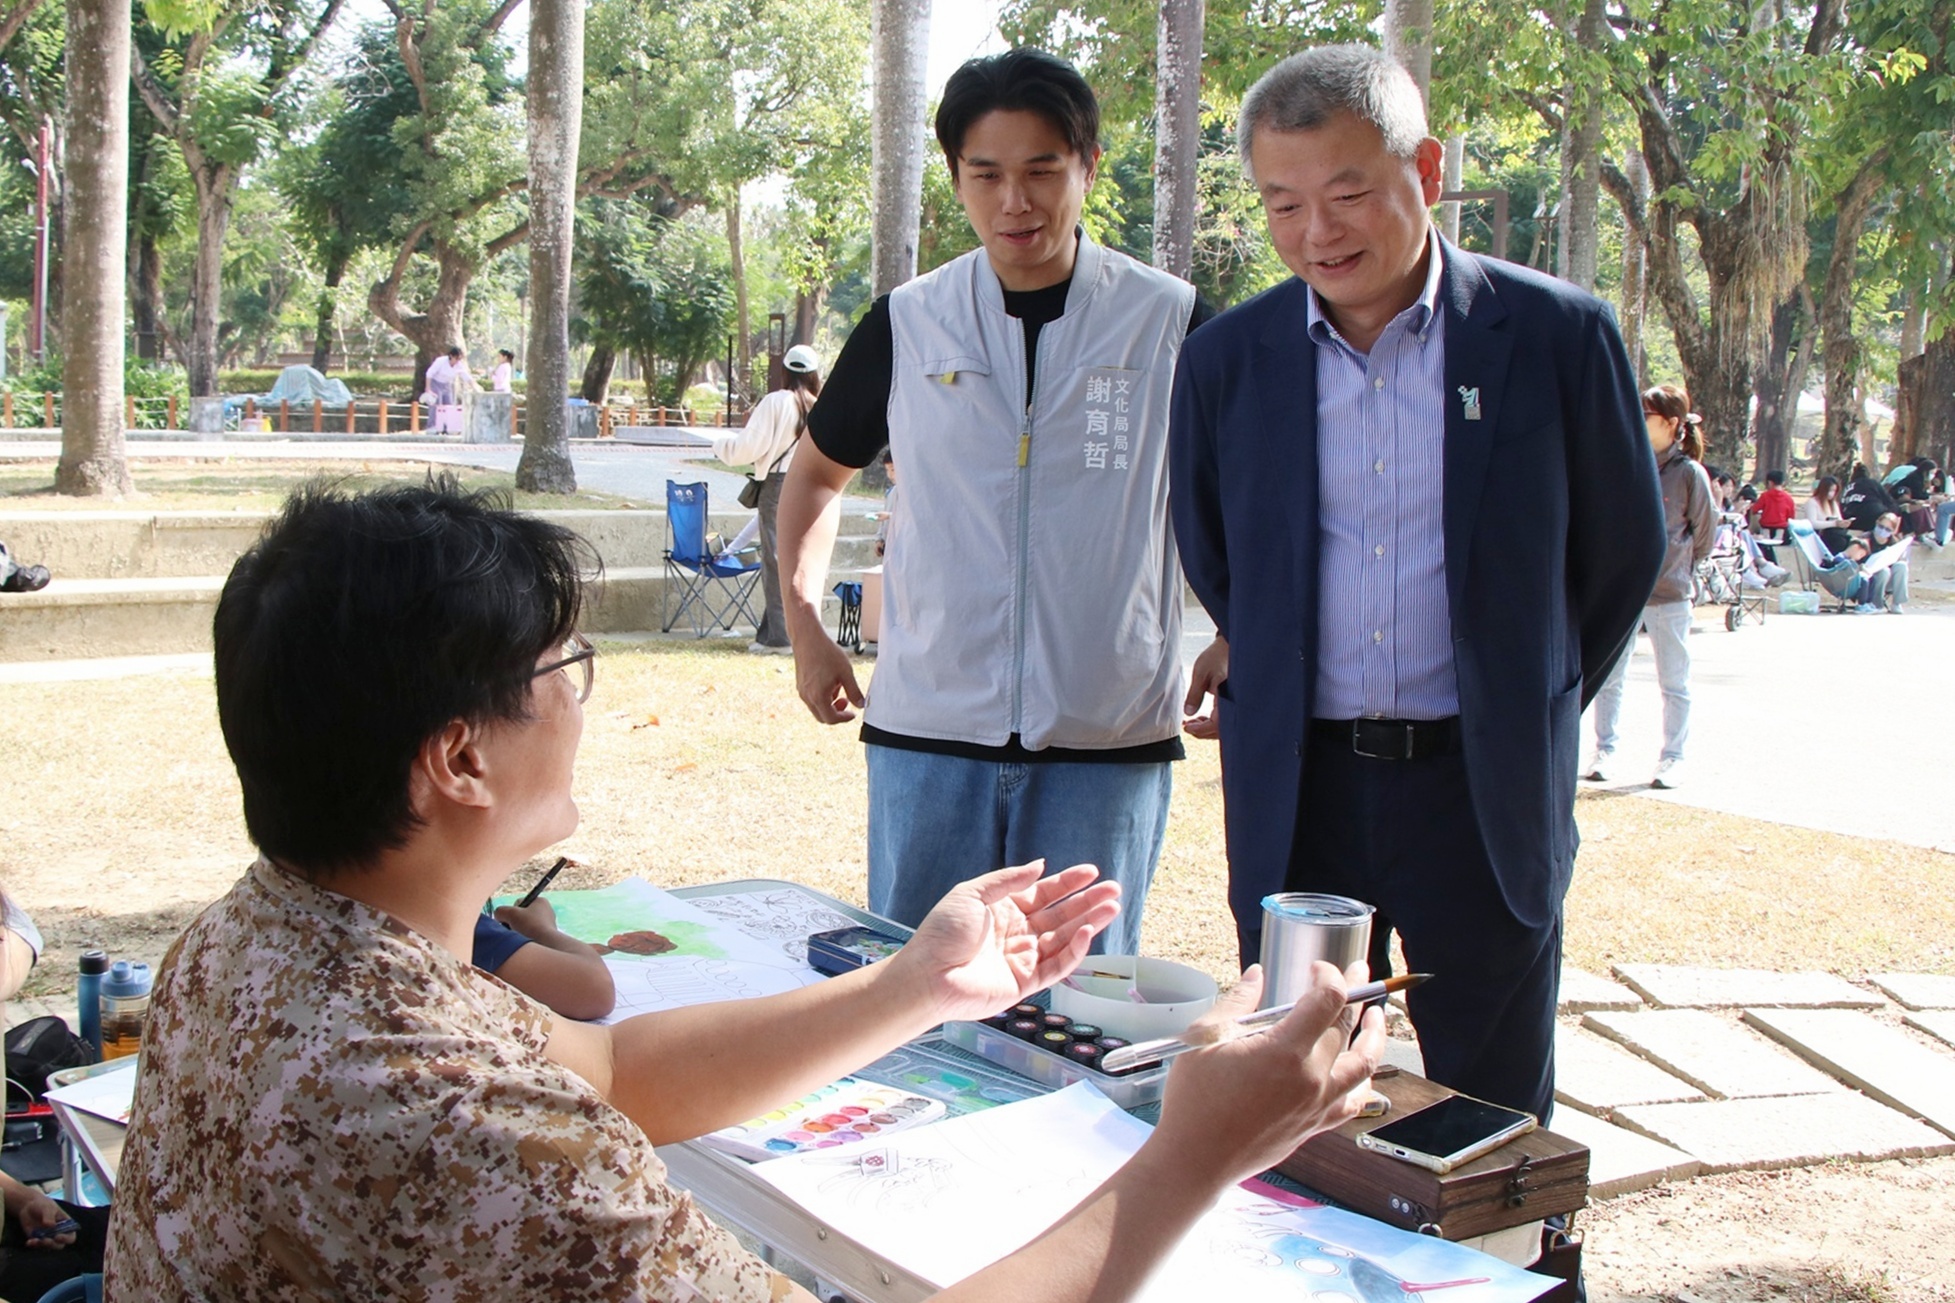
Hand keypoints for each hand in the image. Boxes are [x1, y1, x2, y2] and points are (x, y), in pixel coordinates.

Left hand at [17, 1192, 74, 1249]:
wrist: (28, 1206)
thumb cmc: (43, 1205)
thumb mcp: (47, 1208)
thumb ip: (49, 1216)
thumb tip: (50, 1226)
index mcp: (65, 1225)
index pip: (70, 1236)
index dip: (66, 1239)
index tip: (57, 1237)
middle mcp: (58, 1233)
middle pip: (59, 1245)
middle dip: (52, 1244)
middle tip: (45, 1240)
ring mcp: (47, 1237)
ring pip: (48, 1247)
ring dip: (42, 1246)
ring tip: (34, 1241)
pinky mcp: (37, 1239)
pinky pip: (36, 1246)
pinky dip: (33, 1245)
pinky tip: (29, 1242)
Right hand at [493, 897, 559, 938]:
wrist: (546, 944)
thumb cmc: (530, 925)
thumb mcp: (510, 914)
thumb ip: (500, 911)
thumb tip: (498, 915)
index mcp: (540, 901)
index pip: (518, 903)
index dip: (511, 911)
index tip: (512, 919)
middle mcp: (546, 911)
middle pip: (521, 915)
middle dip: (514, 923)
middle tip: (514, 929)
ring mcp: (547, 924)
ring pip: (525, 926)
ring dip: (519, 931)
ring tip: (520, 936)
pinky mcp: (547, 936)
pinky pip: (530, 935)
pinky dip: (525, 938)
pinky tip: (526, 942)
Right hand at [792, 626, 865, 723]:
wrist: (807, 638)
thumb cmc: (826, 653)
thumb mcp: (846, 673)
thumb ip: (854, 691)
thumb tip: (861, 705)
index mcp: (818, 696)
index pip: (831, 719)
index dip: (844, 718)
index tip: (853, 713)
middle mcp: (807, 697)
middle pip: (822, 717)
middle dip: (837, 713)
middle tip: (847, 701)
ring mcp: (802, 691)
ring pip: (817, 708)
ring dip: (830, 704)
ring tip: (839, 686)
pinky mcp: (800, 685)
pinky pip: (812, 698)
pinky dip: (823, 697)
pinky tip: (830, 682)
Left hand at [892, 862, 1121, 1023]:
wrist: (927, 975)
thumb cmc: (942, 933)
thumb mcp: (971, 894)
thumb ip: (1007, 880)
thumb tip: (1040, 866)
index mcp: (1004, 910)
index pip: (1044, 893)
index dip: (1068, 883)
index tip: (1091, 872)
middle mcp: (1017, 933)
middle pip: (1060, 915)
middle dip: (1087, 902)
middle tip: (1114, 890)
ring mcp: (1023, 958)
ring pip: (1064, 939)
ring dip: (1088, 924)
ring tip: (1112, 908)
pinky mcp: (1025, 983)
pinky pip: (1056, 966)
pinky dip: (1073, 951)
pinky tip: (1086, 933)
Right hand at [1148, 962, 1384, 1188]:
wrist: (1195, 1160)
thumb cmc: (1194, 1101)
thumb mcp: (1204, 1038)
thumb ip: (1237, 1002)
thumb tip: (1257, 975)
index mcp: (1285, 1050)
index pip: (1327, 1000)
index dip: (1329, 975)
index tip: (1317, 968)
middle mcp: (1311, 1078)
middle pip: (1347, 1026)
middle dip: (1355, 992)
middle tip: (1356, 972)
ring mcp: (1317, 1105)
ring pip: (1365, 1064)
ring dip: (1374, 1035)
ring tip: (1376, 1016)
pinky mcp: (1315, 1126)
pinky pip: (1354, 1102)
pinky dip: (1366, 1082)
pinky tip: (1365, 1071)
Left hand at [1182, 635, 1227, 740]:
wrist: (1229, 645)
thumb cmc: (1216, 656)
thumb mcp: (1201, 674)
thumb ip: (1194, 695)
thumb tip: (1188, 713)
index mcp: (1229, 698)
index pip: (1217, 724)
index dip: (1201, 729)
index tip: (1187, 727)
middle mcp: (1235, 703)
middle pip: (1221, 729)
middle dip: (1203, 731)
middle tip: (1187, 727)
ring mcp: (1236, 702)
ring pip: (1224, 725)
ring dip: (1208, 727)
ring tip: (1192, 723)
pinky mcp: (1235, 700)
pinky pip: (1225, 717)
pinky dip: (1214, 720)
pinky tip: (1202, 717)